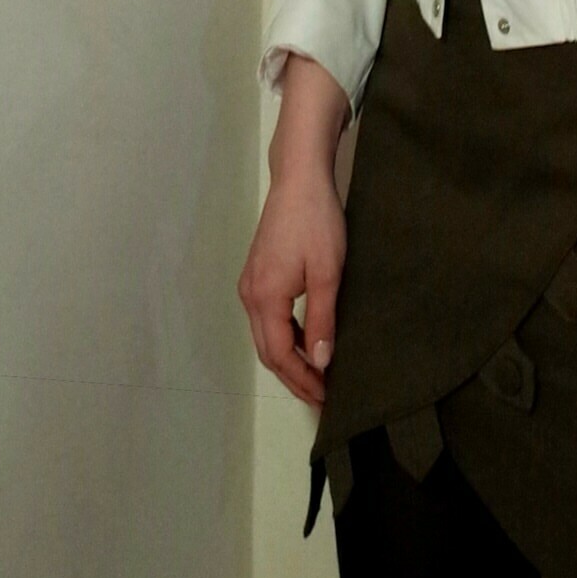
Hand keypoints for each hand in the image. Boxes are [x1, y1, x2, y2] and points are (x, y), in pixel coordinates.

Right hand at [237, 165, 345, 408]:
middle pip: (268, 351)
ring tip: (317, 375)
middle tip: (321, 397)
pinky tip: (307, 341)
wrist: (300, 180)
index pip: (280, 355)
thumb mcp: (326, 273)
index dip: (302, 380)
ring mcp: (250, 285)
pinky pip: (268, 320)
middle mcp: (250, 296)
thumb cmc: (317, 222)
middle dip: (293, 377)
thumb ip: (321, 319)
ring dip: (289, 359)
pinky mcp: (257, 275)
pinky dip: (286, 338)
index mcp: (264, 298)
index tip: (326, 397)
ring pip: (266, 337)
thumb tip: (320, 362)